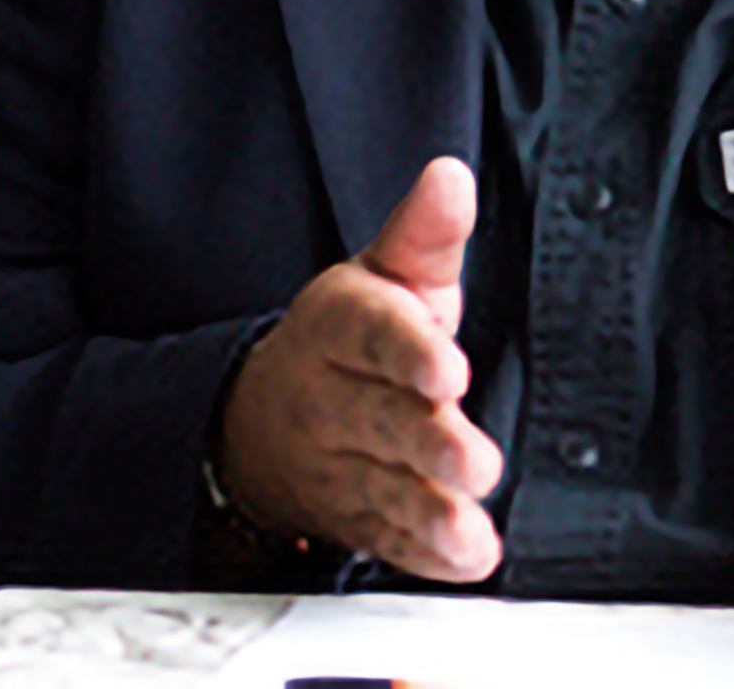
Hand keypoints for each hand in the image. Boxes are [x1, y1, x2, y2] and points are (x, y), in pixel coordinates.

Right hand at [215, 157, 503, 580]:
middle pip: (379, 419)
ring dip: (428, 511)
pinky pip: (384, 537)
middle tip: (474, 459)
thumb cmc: (348, 335)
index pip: (371, 334)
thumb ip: (424, 234)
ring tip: (468, 524)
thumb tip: (450, 178)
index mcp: (340, 325)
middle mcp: (332, 396)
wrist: (259, 417)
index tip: (448, 369)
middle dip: (427, 442)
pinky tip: (461, 556)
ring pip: (381, 487)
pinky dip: (423, 554)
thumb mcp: (383, 273)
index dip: (409, 352)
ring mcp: (338, 461)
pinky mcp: (352, 515)